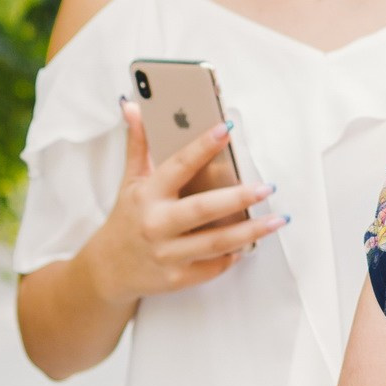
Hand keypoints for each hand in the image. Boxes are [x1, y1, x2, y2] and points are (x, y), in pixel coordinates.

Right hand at [84, 101, 280, 305]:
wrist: (108, 270)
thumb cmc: (127, 219)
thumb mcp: (130, 181)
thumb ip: (138, 145)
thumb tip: (133, 106)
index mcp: (147, 195)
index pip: (178, 166)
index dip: (202, 147)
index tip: (225, 129)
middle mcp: (156, 224)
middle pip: (203, 209)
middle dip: (238, 198)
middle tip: (267, 187)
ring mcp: (166, 254)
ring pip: (215, 243)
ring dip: (250, 231)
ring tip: (278, 219)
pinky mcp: (176, 278)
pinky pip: (212, 267)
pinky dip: (232, 256)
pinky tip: (250, 244)